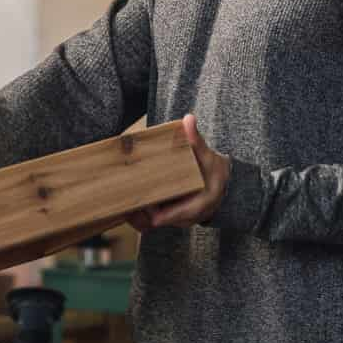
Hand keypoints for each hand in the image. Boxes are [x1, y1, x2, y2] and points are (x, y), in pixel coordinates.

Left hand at [129, 113, 229, 230]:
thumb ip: (196, 141)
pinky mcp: (169, 215)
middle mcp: (185, 217)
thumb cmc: (214, 171)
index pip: (171, 216)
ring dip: (135, 214)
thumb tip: (189, 119)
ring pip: (150, 223)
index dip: (154, 212)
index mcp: (198, 205)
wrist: (224, 186)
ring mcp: (176, 218)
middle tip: (121, 200)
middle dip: (138, 213)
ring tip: (118, 201)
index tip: (141, 205)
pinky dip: (138, 213)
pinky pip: (150, 219)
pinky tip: (125, 201)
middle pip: (155, 222)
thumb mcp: (207, 157)